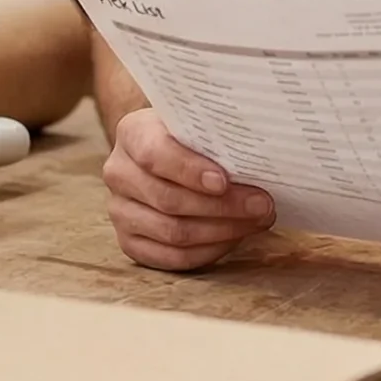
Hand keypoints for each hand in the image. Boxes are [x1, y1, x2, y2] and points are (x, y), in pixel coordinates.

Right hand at [102, 108, 273, 269]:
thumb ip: (216, 134)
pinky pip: (171, 257)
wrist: (165, 154)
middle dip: (222, 206)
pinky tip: (234, 238)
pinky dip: (208, 251)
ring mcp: (120, 211)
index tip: (225, 181)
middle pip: (169, 200)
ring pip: (172, 232)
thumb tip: (260, 157)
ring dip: (222, 231)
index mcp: (132, 134)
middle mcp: (119, 173)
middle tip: (261, 205)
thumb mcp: (198, 123)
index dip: (190, 171)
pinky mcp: (130, 242)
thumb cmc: (190, 137)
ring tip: (255, 221)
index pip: (155, 154)